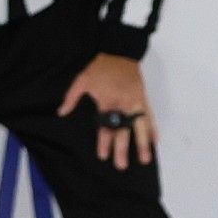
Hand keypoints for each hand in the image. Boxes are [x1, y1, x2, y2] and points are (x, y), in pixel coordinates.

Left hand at [60, 53, 157, 168]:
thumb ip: (72, 98)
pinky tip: (156, 140)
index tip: (103, 156)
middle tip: (121, 165)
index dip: (104, 142)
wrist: (119, 52)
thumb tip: (61, 113)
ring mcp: (135, 103)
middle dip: (122, 149)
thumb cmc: (99, 67)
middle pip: (123, 131)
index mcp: (108, 102)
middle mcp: (123, 105)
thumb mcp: (82, 80)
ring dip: (143, 144)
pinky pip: (149, 116)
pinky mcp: (143, 99)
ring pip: (140, 127)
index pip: (105, 127)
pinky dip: (153, 128)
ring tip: (146, 159)